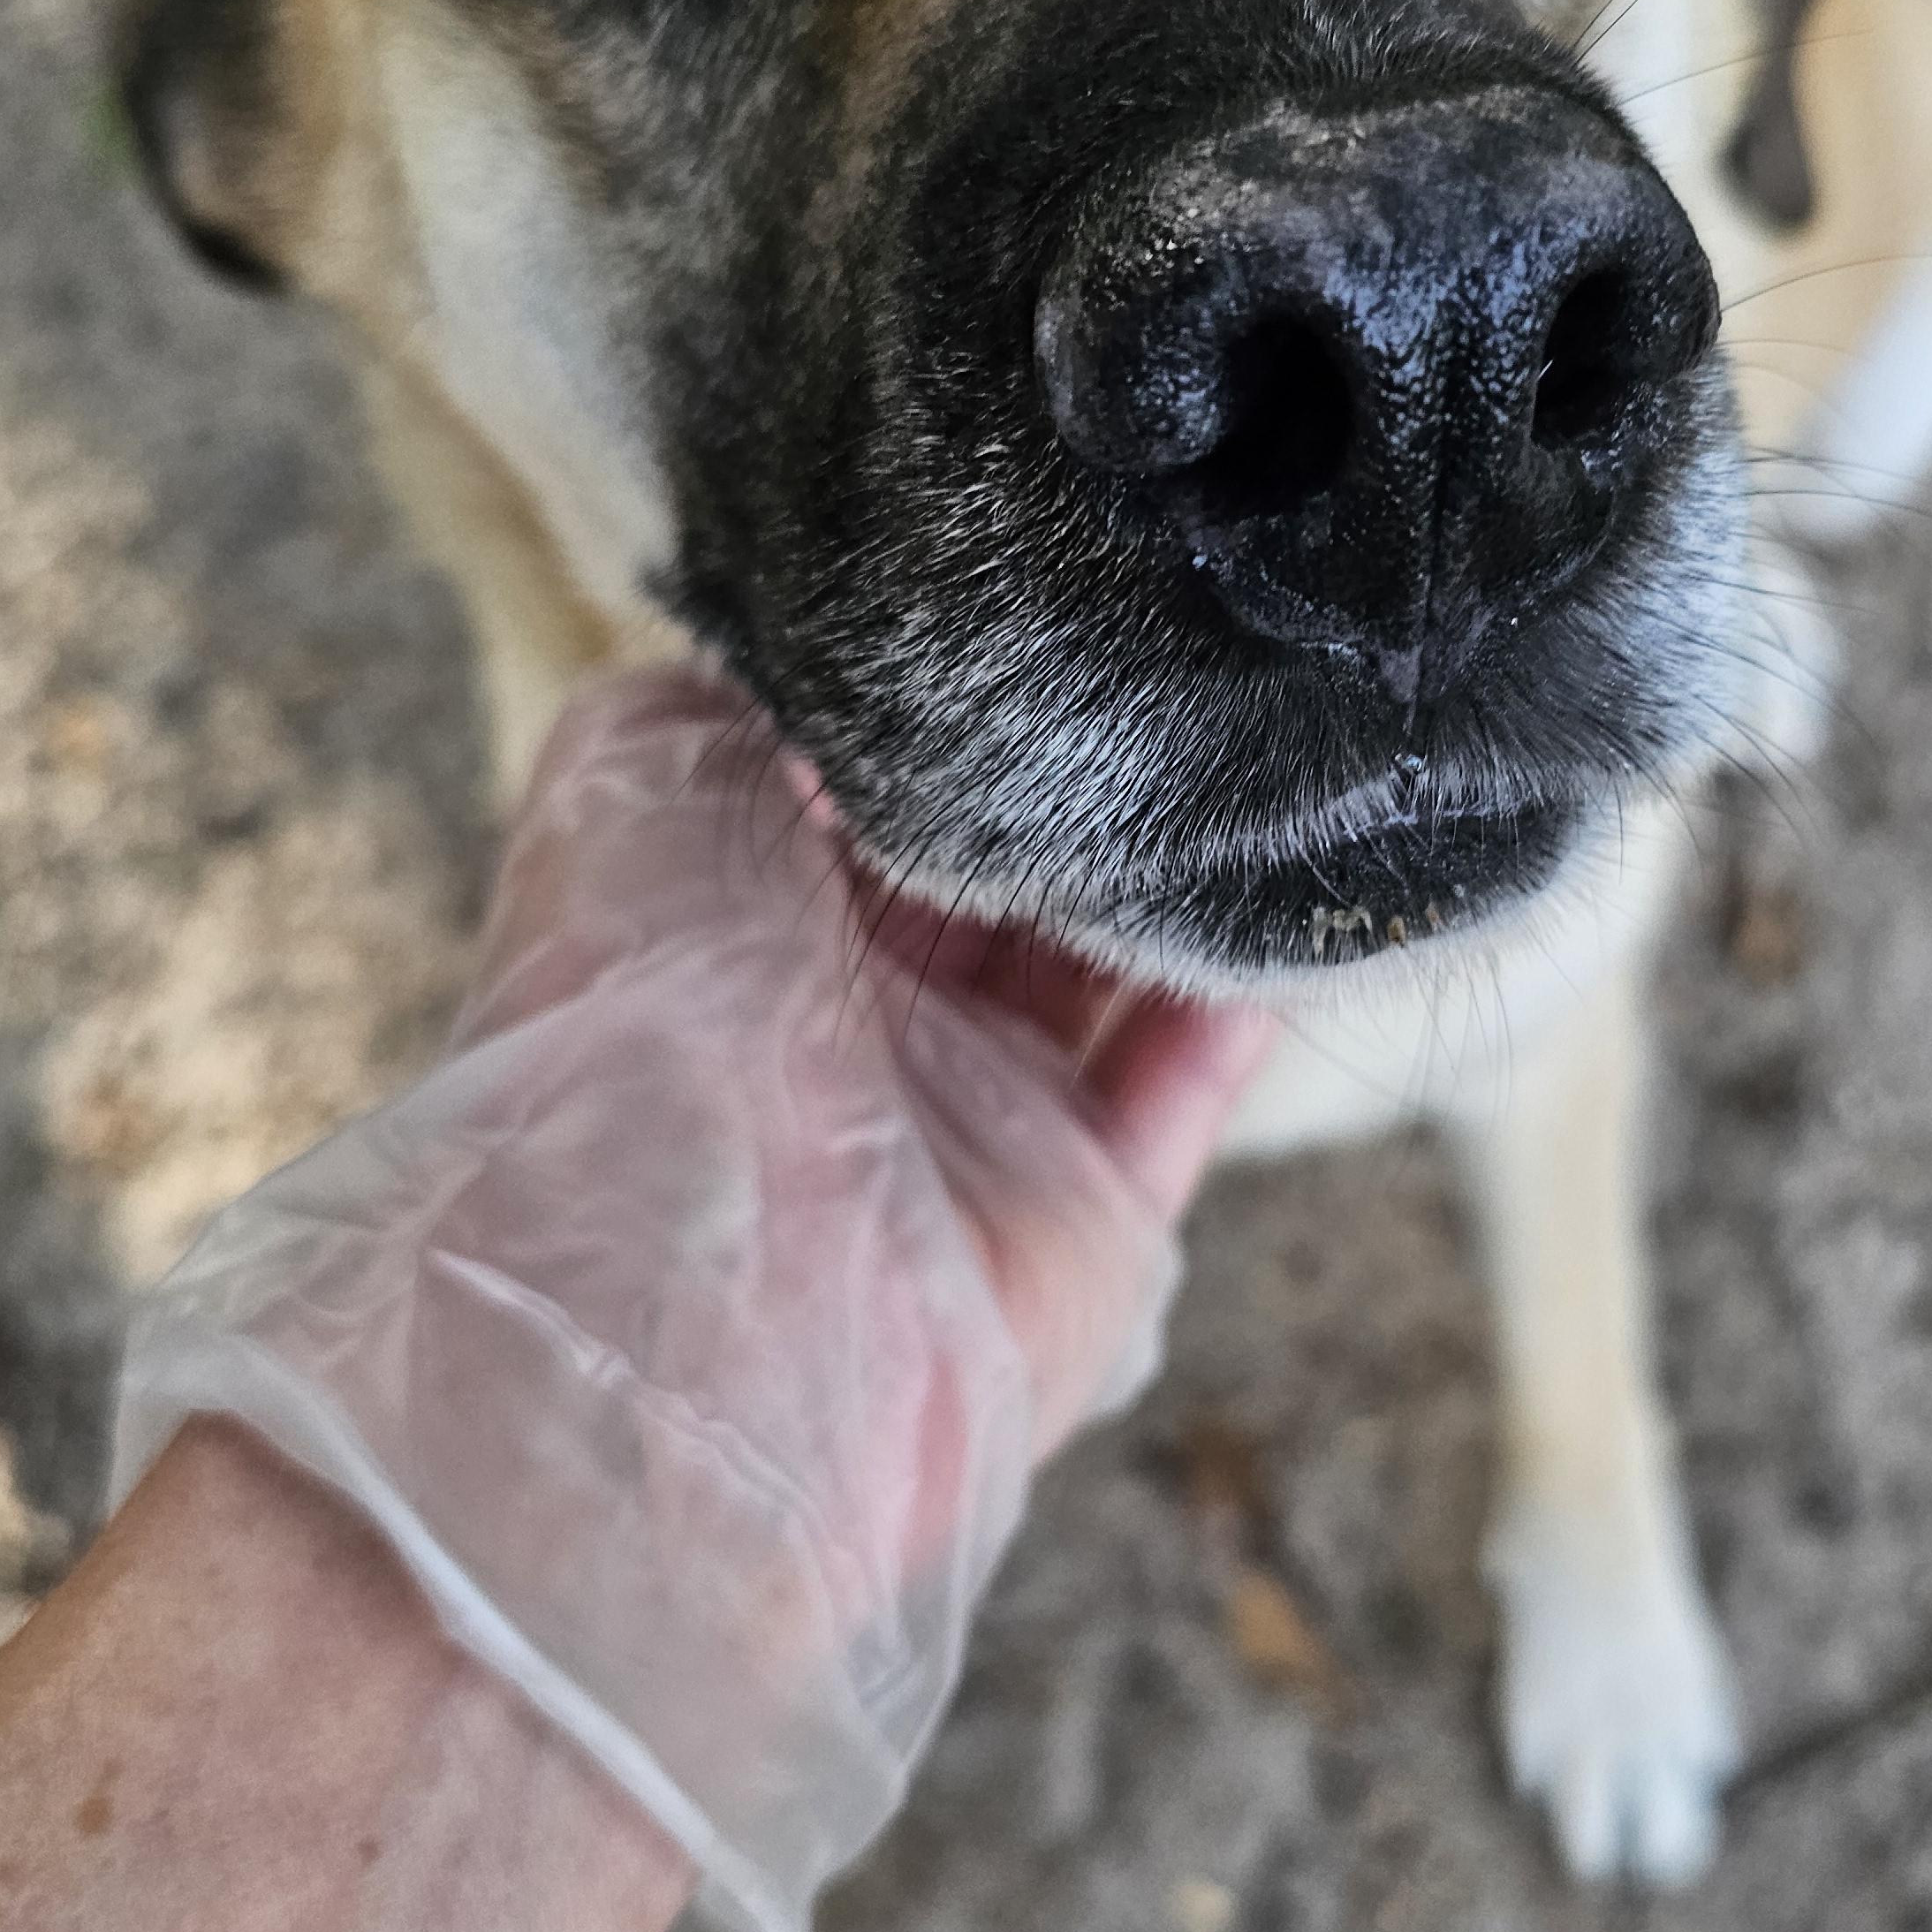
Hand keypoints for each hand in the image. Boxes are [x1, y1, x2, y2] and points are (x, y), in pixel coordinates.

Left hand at [112, 670, 1269, 1931]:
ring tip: (1265, 734)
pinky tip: (1301, 873)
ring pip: (1116, 967)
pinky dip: (1247, 988)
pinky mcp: (1087, 1226)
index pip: (872, 793)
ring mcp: (980, 1135)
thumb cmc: (631, 1034)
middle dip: (1085, 774)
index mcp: (736, 929)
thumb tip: (836, 677)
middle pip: (1011, 873)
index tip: (1049, 606)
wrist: (684, 1325)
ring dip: (1181, 866)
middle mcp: (860, 1032)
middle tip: (1182, 650)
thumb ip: (732, 705)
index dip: (953, 707)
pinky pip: (1193, 1084)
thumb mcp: (637, 789)